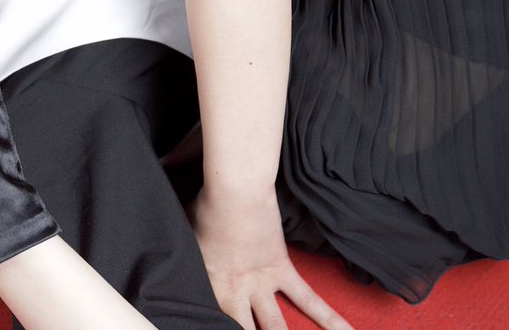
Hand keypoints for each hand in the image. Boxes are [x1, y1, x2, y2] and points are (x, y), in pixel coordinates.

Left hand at [193, 188, 351, 329]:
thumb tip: (178, 249)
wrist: (234, 192)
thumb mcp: (185, 236)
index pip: (212, 321)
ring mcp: (260, 284)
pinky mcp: (282, 269)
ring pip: (275, 325)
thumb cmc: (204, 208)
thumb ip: (188, 254)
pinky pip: (309, 298)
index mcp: (209, 286)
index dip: (214, 329)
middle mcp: (235, 293)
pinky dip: (330, 317)